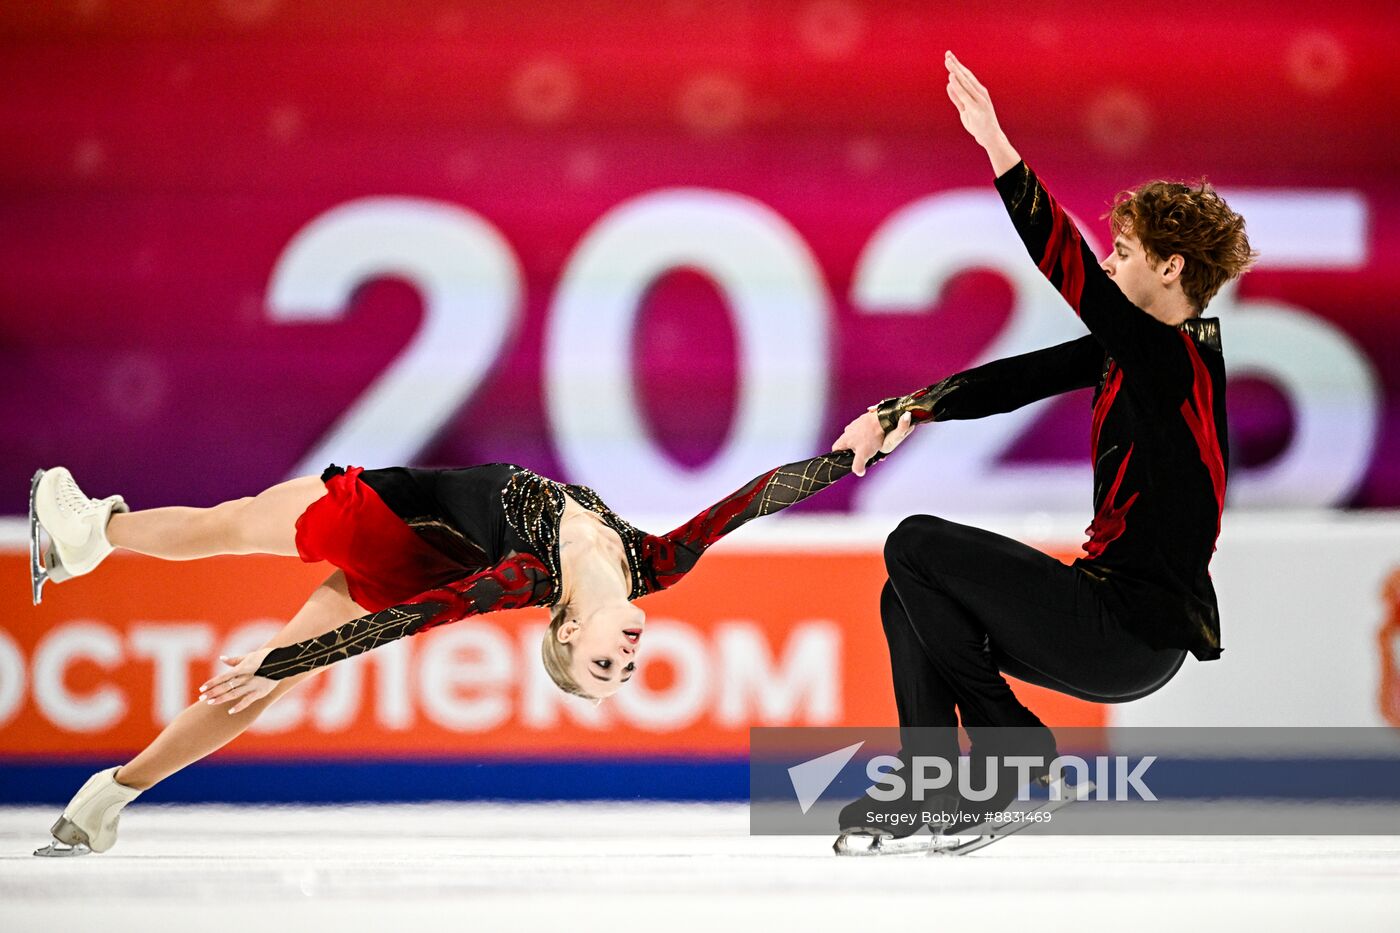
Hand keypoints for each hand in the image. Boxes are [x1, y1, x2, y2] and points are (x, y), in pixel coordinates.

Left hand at [199, 647, 275, 714]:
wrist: (284, 661)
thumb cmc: (265, 658)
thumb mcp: (250, 656)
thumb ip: (235, 660)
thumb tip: (222, 658)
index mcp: (242, 668)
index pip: (223, 677)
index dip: (212, 683)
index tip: (202, 688)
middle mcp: (246, 677)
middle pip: (226, 686)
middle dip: (213, 692)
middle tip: (201, 698)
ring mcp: (253, 685)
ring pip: (234, 693)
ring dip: (221, 698)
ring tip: (210, 703)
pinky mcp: (260, 692)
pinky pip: (248, 701)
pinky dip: (239, 706)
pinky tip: (230, 711)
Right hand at [832, 408, 915, 476]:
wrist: (883, 419)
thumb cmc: (871, 436)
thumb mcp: (863, 454)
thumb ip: (858, 465)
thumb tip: (859, 472)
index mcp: (845, 439)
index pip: (835, 449)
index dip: (839, 457)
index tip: (847, 461)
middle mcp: (848, 431)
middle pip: (849, 445)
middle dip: (857, 453)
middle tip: (866, 457)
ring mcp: (857, 425)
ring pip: (858, 439)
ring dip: (866, 446)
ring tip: (876, 450)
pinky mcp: (865, 421)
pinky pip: (866, 433)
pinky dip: (871, 438)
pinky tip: (879, 442)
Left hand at [944, 51, 1019, 174]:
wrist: (990, 136)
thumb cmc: (978, 123)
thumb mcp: (965, 109)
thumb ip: (957, 98)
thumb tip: (949, 85)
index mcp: (978, 92)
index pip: (966, 76)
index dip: (957, 66)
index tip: (949, 56)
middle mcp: (980, 93)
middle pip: (966, 76)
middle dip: (956, 65)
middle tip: (947, 54)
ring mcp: (979, 100)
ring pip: (965, 83)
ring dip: (956, 72)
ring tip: (948, 62)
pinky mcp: (977, 108)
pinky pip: (965, 95)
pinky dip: (958, 86)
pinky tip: (952, 78)